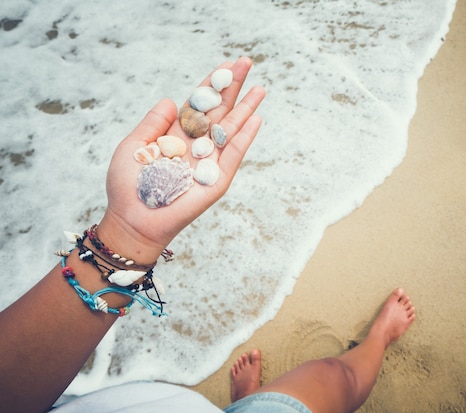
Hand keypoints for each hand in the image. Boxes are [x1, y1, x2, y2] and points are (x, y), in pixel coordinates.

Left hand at [98, 57, 265, 262]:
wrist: (133, 220)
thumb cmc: (128, 187)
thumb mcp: (133, 146)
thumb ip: (153, 123)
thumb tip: (172, 99)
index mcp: (176, 135)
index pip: (199, 104)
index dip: (211, 85)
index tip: (225, 65)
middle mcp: (196, 146)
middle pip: (219, 111)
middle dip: (232, 88)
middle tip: (246, 62)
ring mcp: (209, 162)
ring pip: (231, 130)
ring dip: (246, 109)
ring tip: (260, 88)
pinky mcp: (216, 180)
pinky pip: (233, 155)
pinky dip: (245, 138)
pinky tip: (255, 119)